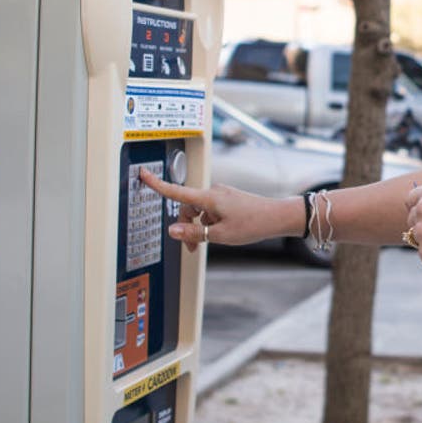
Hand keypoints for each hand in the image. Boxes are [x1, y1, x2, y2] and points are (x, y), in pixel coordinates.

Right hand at [138, 168, 288, 252]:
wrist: (277, 216)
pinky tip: (221, 233)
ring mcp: (221, 195)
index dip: (157, 184)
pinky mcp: (227, 200)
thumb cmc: (253, 223)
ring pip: (199, 211)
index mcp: (209, 197)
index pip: (176, 191)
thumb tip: (172, 231)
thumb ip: (194, 233)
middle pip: (187, 207)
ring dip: (199, 227)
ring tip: (209, 242)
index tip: (143, 175)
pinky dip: (209, 223)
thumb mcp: (220, 234)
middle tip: (192, 247)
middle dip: (186, 227)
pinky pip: (210, 211)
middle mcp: (213, 192)